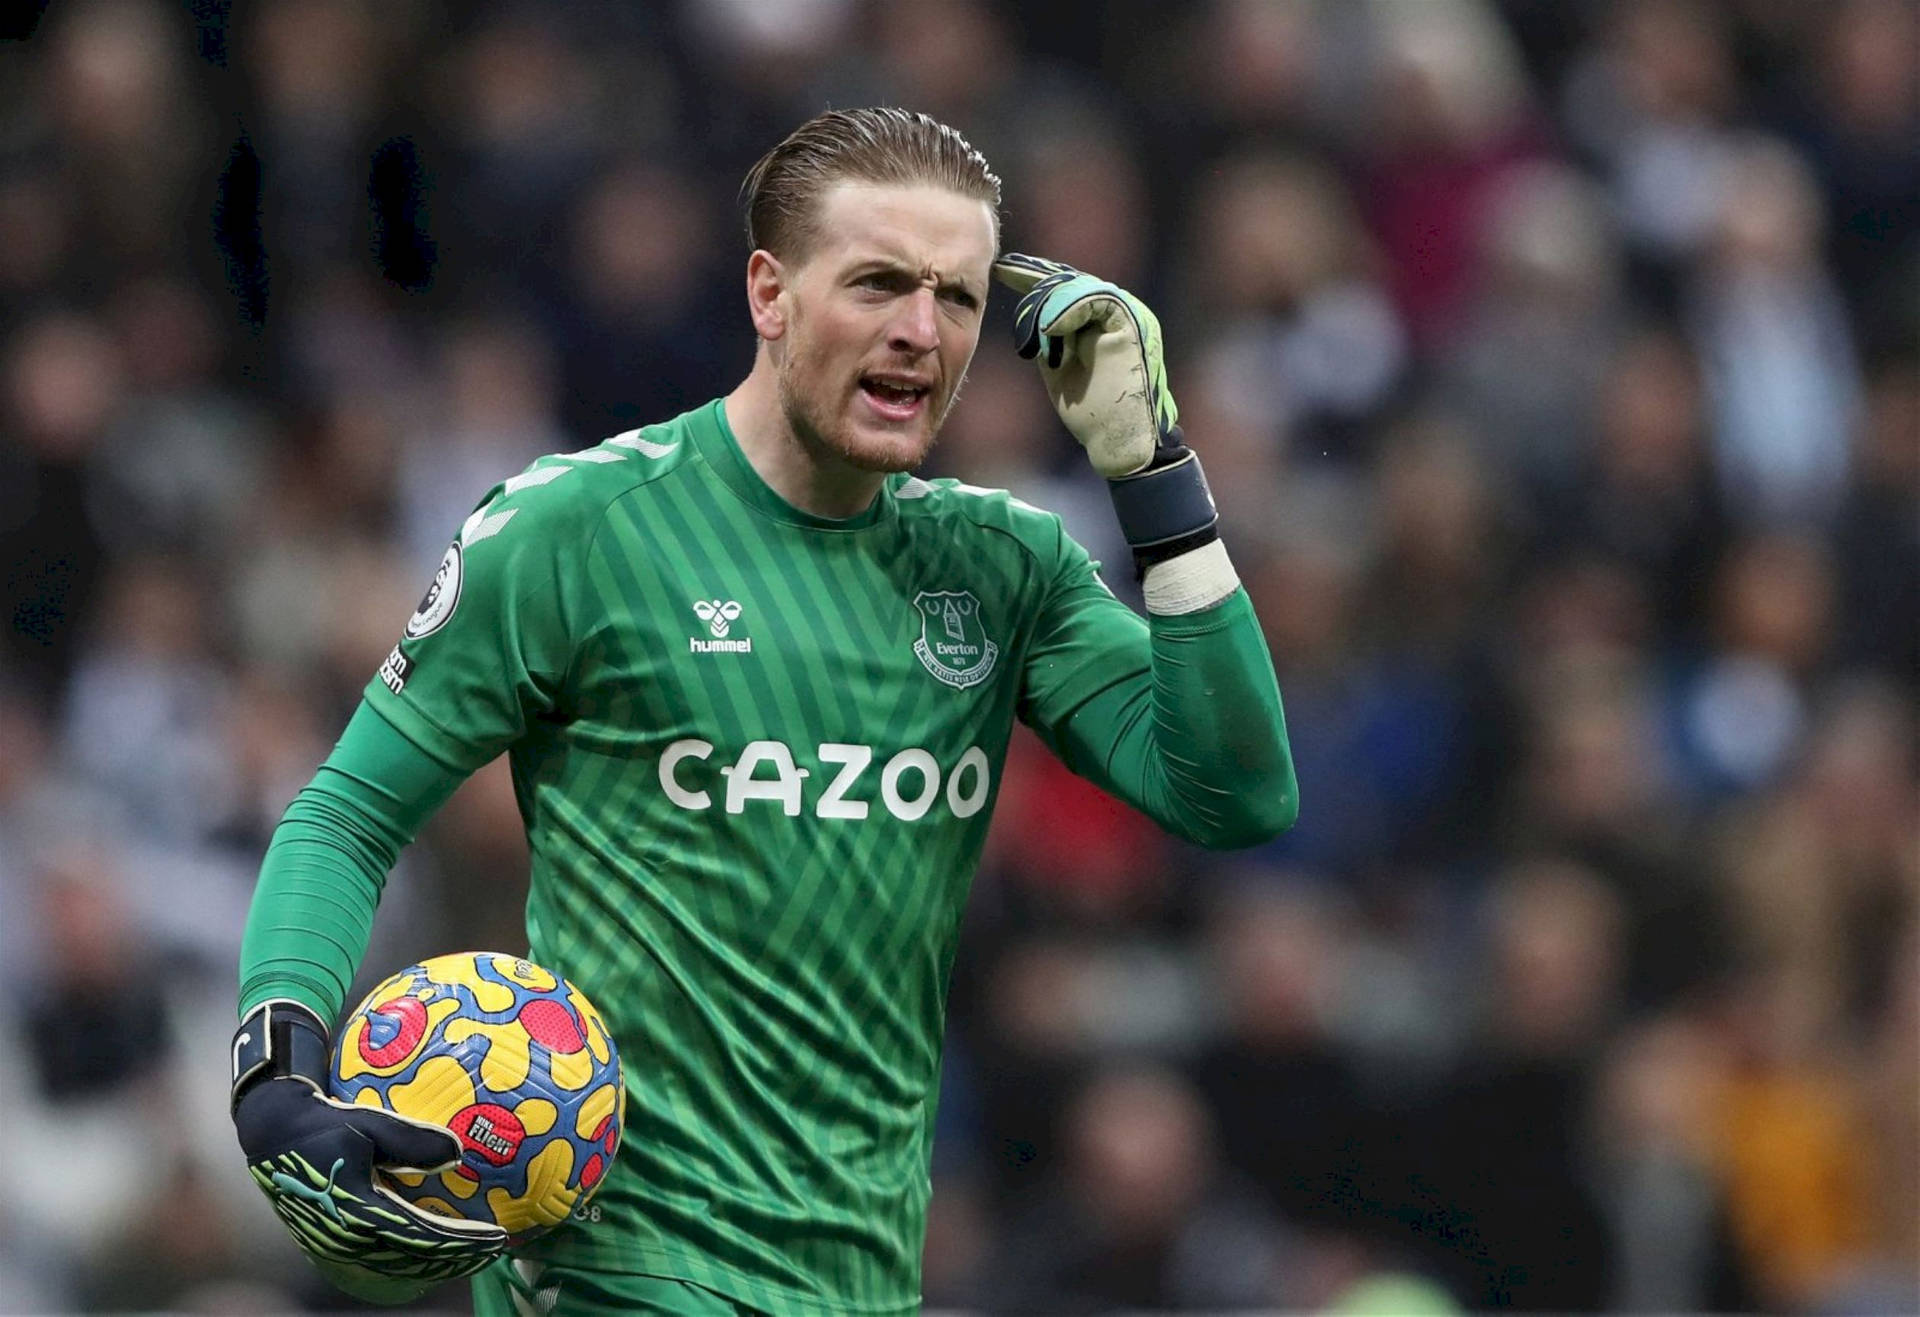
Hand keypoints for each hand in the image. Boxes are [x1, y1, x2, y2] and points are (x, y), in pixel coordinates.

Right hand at [231, 1000, 506, 1304]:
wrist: (272, 1134)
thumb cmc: (323, 1123)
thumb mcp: (368, 1123)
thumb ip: (412, 1141)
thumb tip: (457, 1154)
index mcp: (359, 1211)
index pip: (424, 1237)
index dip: (463, 1243)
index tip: (496, 1236)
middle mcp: (348, 1238)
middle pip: (416, 1260)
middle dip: (458, 1259)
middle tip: (495, 1247)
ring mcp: (338, 1245)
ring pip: (400, 1266)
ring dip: (439, 1263)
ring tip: (473, 1253)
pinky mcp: (333, 1242)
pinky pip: (383, 1259)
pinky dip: (415, 1258)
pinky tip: (436, 1249)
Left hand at [994, 253, 1217, 573]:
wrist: (1120, 440)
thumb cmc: (1093, 414)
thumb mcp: (1062, 369)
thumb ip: (1052, 340)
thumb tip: (1033, 321)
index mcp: (1101, 322)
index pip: (1065, 289)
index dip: (1034, 278)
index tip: (1004, 271)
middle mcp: (1114, 314)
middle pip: (1071, 282)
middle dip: (1035, 274)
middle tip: (1006, 269)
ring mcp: (1126, 316)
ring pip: (1081, 287)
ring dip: (1049, 301)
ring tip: (1032, 328)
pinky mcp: (1132, 325)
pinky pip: (1099, 300)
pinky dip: (1070, 309)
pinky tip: (1050, 326)